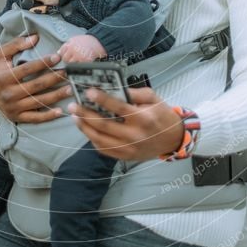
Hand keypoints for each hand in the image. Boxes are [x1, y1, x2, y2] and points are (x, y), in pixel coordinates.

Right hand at [0, 34, 71, 123]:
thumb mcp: (0, 54)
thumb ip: (16, 44)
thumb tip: (35, 37)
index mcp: (4, 77)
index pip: (27, 69)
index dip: (43, 62)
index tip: (58, 57)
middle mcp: (9, 93)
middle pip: (36, 86)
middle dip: (54, 79)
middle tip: (68, 73)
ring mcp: (14, 107)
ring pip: (38, 102)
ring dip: (56, 96)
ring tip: (70, 89)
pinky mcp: (17, 117)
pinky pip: (35, 118)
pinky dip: (48, 116)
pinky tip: (60, 111)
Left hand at [58, 35, 106, 62]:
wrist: (98, 42)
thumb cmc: (86, 41)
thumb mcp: (74, 39)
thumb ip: (65, 46)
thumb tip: (58, 52)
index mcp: (70, 45)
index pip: (61, 53)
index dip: (63, 55)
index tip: (66, 55)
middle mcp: (73, 51)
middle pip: (65, 60)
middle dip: (67, 60)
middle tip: (72, 59)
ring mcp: (79, 57)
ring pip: (71, 65)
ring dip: (73, 64)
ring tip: (77, 61)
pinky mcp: (85, 62)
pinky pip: (79, 67)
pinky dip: (79, 66)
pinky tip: (81, 63)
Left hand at [68, 87, 183, 160]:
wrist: (173, 139)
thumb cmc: (162, 115)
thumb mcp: (154, 98)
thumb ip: (135, 92)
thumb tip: (114, 89)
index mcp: (143, 118)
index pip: (118, 108)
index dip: (101, 99)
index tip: (88, 92)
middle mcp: (135, 135)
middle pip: (104, 125)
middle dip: (85, 115)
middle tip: (73, 106)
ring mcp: (129, 148)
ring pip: (100, 140)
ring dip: (85, 128)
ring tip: (75, 117)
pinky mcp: (126, 157)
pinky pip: (104, 150)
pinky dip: (93, 140)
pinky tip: (87, 130)